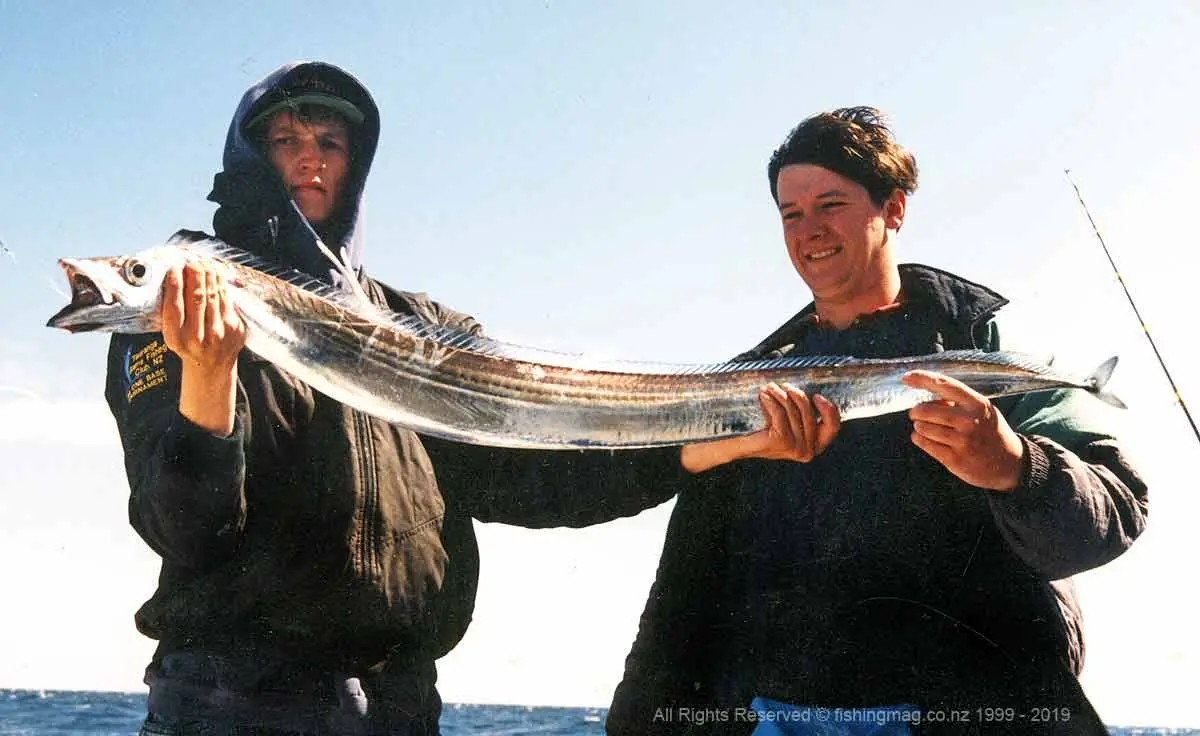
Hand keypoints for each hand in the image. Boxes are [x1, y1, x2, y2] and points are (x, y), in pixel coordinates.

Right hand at [161, 261, 246, 435]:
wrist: (211, 366)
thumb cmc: (187, 345)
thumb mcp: (173, 334)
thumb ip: (172, 312)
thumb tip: (174, 277)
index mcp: (176, 339)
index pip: (174, 306)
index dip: (174, 285)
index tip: (174, 268)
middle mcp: (197, 337)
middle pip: (196, 298)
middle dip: (194, 275)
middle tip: (192, 261)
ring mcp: (219, 334)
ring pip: (214, 296)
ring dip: (209, 276)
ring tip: (203, 263)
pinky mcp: (234, 329)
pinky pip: (227, 300)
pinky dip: (221, 285)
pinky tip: (216, 275)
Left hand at [681, 383, 841, 472]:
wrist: (731, 444)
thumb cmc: (758, 428)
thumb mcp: (785, 418)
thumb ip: (800, 408)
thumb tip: (811, 383)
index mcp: (813, 445)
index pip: (832, 427)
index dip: (829, 409)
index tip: (817, 395)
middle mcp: (807, 450)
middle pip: (809, 412)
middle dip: (795, 394)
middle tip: (781, 386)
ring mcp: (794, 448)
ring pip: (793, 410)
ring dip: (780, 395)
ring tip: (768, 388)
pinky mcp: (780, 442)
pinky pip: (780, 413)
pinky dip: (770, 401)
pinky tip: (762, 396)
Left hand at [902, 370, 1024, 491]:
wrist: (1010, 463)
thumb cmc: (989, 431)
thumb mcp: (980, 410)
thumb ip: (957, 401)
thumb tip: (925, 394)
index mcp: (977, 404)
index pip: (944, 385)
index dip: (922, 379)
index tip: (907, 376)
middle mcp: (969, 421)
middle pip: (925, 410)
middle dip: (916, 411)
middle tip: (918, 414)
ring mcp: (962, 441)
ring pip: (921, 428)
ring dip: (919, 427)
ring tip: (929, 428)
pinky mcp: (954, 459)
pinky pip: (924, 444)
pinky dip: (920, 439)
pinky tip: (928, 439)